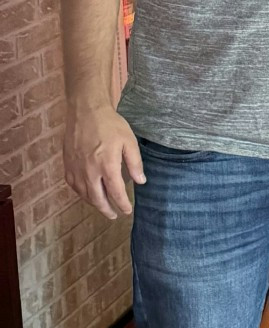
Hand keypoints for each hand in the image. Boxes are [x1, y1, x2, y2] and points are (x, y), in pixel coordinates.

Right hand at [64, 103, 144, 219]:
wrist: (86, 112)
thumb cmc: (110, 125)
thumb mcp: (129, 141)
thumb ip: (135, 163)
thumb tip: (141, 182)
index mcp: (107, 165)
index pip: (115, 192)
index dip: (121, 204)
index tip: (126, 211)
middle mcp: (89, 171)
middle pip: (97, 198)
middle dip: (106, 209)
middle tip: (113, 215)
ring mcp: (76, 169)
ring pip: (84, 194)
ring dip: (94, 203)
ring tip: (102, 206)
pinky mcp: (67, 165)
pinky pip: (73, 185)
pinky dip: (81, 193)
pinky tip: (87, 194)